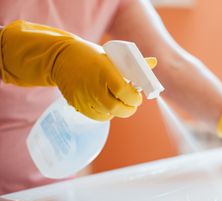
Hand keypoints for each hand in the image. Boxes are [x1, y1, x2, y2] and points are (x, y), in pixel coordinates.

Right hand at [0, 20, 155, 120]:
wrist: (60, 58)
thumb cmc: (92, 56)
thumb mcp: (112, 57)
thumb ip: (134, 65)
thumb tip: (154, 62)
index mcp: (105, 72)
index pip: (124, 92)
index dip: (134, 98)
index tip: (137, 97)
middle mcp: (94, 87)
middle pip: (117, 108)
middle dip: (129, 109)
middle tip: (131, 103)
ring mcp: (84, 98)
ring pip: (109, 114)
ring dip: (118, 110)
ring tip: (118, 101)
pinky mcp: (77, 105)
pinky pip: (97, 116)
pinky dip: (106, 113)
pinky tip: (106, 104)